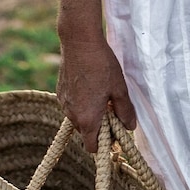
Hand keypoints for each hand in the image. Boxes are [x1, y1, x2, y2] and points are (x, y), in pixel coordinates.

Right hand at [56, 32, 136, 153]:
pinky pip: (71, 105)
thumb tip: (130, 127)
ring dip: (89, 114)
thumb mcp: (119, 88)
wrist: (79, 42)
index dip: (105, 144)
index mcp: (87, 119)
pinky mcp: (59, 92)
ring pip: (78, 118)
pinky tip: (90, 86)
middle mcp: (72, 115)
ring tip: (101, 95)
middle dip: (98, 127)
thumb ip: (125, 111)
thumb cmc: (101, 65)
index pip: (92, 147)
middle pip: (85, 132)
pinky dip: (81, 103)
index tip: (115, 133)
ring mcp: (64, 103)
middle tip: (112, 110)